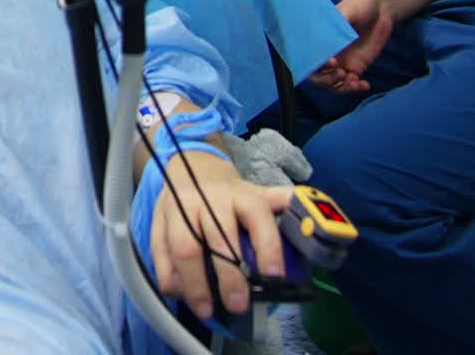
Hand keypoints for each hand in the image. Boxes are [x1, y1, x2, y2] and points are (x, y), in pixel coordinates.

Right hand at [151, 150, 289, 320]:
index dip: (267, 246)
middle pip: (217, 236)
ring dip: (194, 281)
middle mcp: (209, 198)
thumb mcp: (258, 194)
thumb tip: (316, 223)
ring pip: (184, 244)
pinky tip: (179, 293)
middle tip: (238, 305)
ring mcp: (180, 207)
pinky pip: (158, 248)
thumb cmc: (230, 193)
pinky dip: (168, 275)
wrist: (191, 165)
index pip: (257, 216)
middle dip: (228, 274)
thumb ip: (283, 207)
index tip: (273, 277)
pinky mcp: (158, 217)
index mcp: (240, 195)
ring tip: (205, 309)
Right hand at [310, 0, 393, 93]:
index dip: (316, 64)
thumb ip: (337, 24)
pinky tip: (364, 85)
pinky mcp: (356, 67)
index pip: (310, 57)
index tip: (331, 61)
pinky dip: (355, 88)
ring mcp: (341, 61)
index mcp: (321, 38)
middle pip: (318, 75)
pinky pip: (350, 83)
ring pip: (333, 83)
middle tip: (342, 73)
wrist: (381, 10)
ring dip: (341, 87)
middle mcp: (328, 52)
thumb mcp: (346, 11)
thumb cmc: (360, 5)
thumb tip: (325, 36)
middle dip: (327, 80)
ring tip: (355, 82)